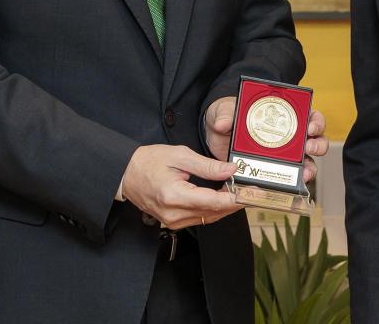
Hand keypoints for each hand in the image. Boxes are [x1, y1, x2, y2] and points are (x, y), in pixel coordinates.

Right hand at [120, 144, 241, 229]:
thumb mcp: (179, 156)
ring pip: (209, 218)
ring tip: (239, 193)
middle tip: (252, 192)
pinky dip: (213, 209)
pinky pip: (200, 218)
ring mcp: (172, 221)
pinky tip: (221, 198)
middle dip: (235, 202)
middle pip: (214, 212)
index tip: (251, 193)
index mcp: (174, 195)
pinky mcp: (173, 223)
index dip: (235, 198)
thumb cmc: (148, 162)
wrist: (126, 174)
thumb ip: (207, 165)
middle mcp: (174, 214)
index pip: (213, 201)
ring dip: (225, 207)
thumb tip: (230, 170)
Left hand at [204, 98, 328, 182]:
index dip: (315, 120)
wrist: (214, 136)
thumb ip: (225, 115)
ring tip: (306, 171)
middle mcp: (289, 136)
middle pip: (315, 139)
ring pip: (308, 162)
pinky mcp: (273, 171)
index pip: (309, 116)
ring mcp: (284, 155)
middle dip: (318, 144)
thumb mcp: (225, 111)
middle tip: (308, 146)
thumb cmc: (227, 117)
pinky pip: (289, 178)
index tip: (309, 126)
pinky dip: (295, 182)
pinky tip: (294, 184)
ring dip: (311, 167)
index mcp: (283, 116)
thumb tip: (223, 124)